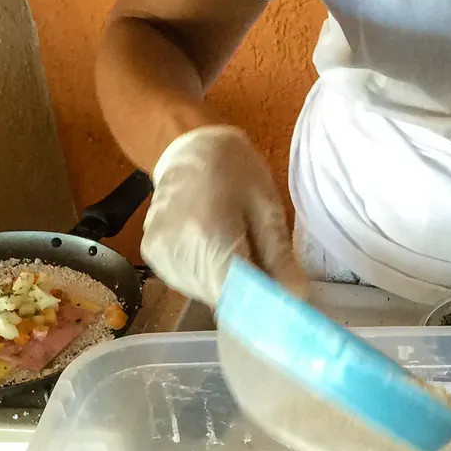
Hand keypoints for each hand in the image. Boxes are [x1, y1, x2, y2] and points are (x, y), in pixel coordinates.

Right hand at [141, 125, 308, 306]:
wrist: (186, 146)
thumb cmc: (233, 170)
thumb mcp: (266, 207)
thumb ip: (279, 256)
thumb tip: (297, 297)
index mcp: (207, 235)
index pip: (236, 295)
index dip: (263, 305)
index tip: (284, 302)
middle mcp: (177, 252)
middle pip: (221, 297)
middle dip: (249, 293)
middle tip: (266, 269)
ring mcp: (160, 256)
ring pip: (205, 293)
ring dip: (228, 284)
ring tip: (237, 249)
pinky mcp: (152, 257)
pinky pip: (189, 282)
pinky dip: (208, 275)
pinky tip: (215, 248)